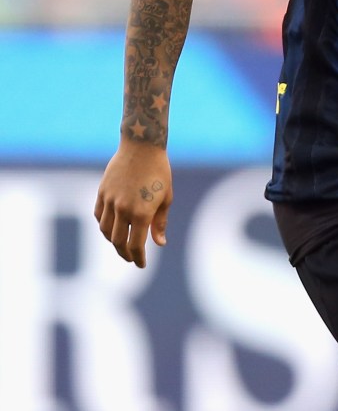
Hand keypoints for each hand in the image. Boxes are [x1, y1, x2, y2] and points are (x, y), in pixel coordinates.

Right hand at [94, 141, 172, 267]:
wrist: (142, 146)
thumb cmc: (159, 171)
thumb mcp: (166, 197)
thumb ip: (160, 222)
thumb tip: (159, 244)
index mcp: (141, 213)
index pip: (136, 245)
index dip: (138, 258)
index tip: (141, 264)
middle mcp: (123, 209)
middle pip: (118, 242)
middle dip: (125, 254)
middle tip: (131, 258)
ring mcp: (110, 201)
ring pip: (105, 231)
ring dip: (113, 241)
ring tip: (121, 244)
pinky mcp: (102, 192)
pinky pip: (98, 215)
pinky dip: (103, 225)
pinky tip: (111, 228)